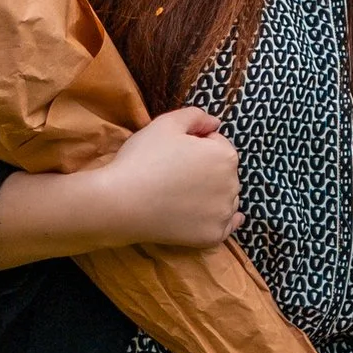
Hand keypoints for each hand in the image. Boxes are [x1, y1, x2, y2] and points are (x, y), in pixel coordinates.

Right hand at [80, 108, 242, 249]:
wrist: (120, 203)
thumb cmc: (142, 159)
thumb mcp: (166, 123)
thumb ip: (195, 116)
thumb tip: (215, 123)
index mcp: (225, 155)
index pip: (217, 143)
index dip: (196, 144)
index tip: (176, 152)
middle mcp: (232, 185)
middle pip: (223, 172)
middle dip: (206, 169)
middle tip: (175, 174)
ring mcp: (223, 213)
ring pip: (225, 198)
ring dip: (213, 194)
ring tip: (184, 195)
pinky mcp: (213, 236)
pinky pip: (226, 226)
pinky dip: (222, 220)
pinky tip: (218, 217)